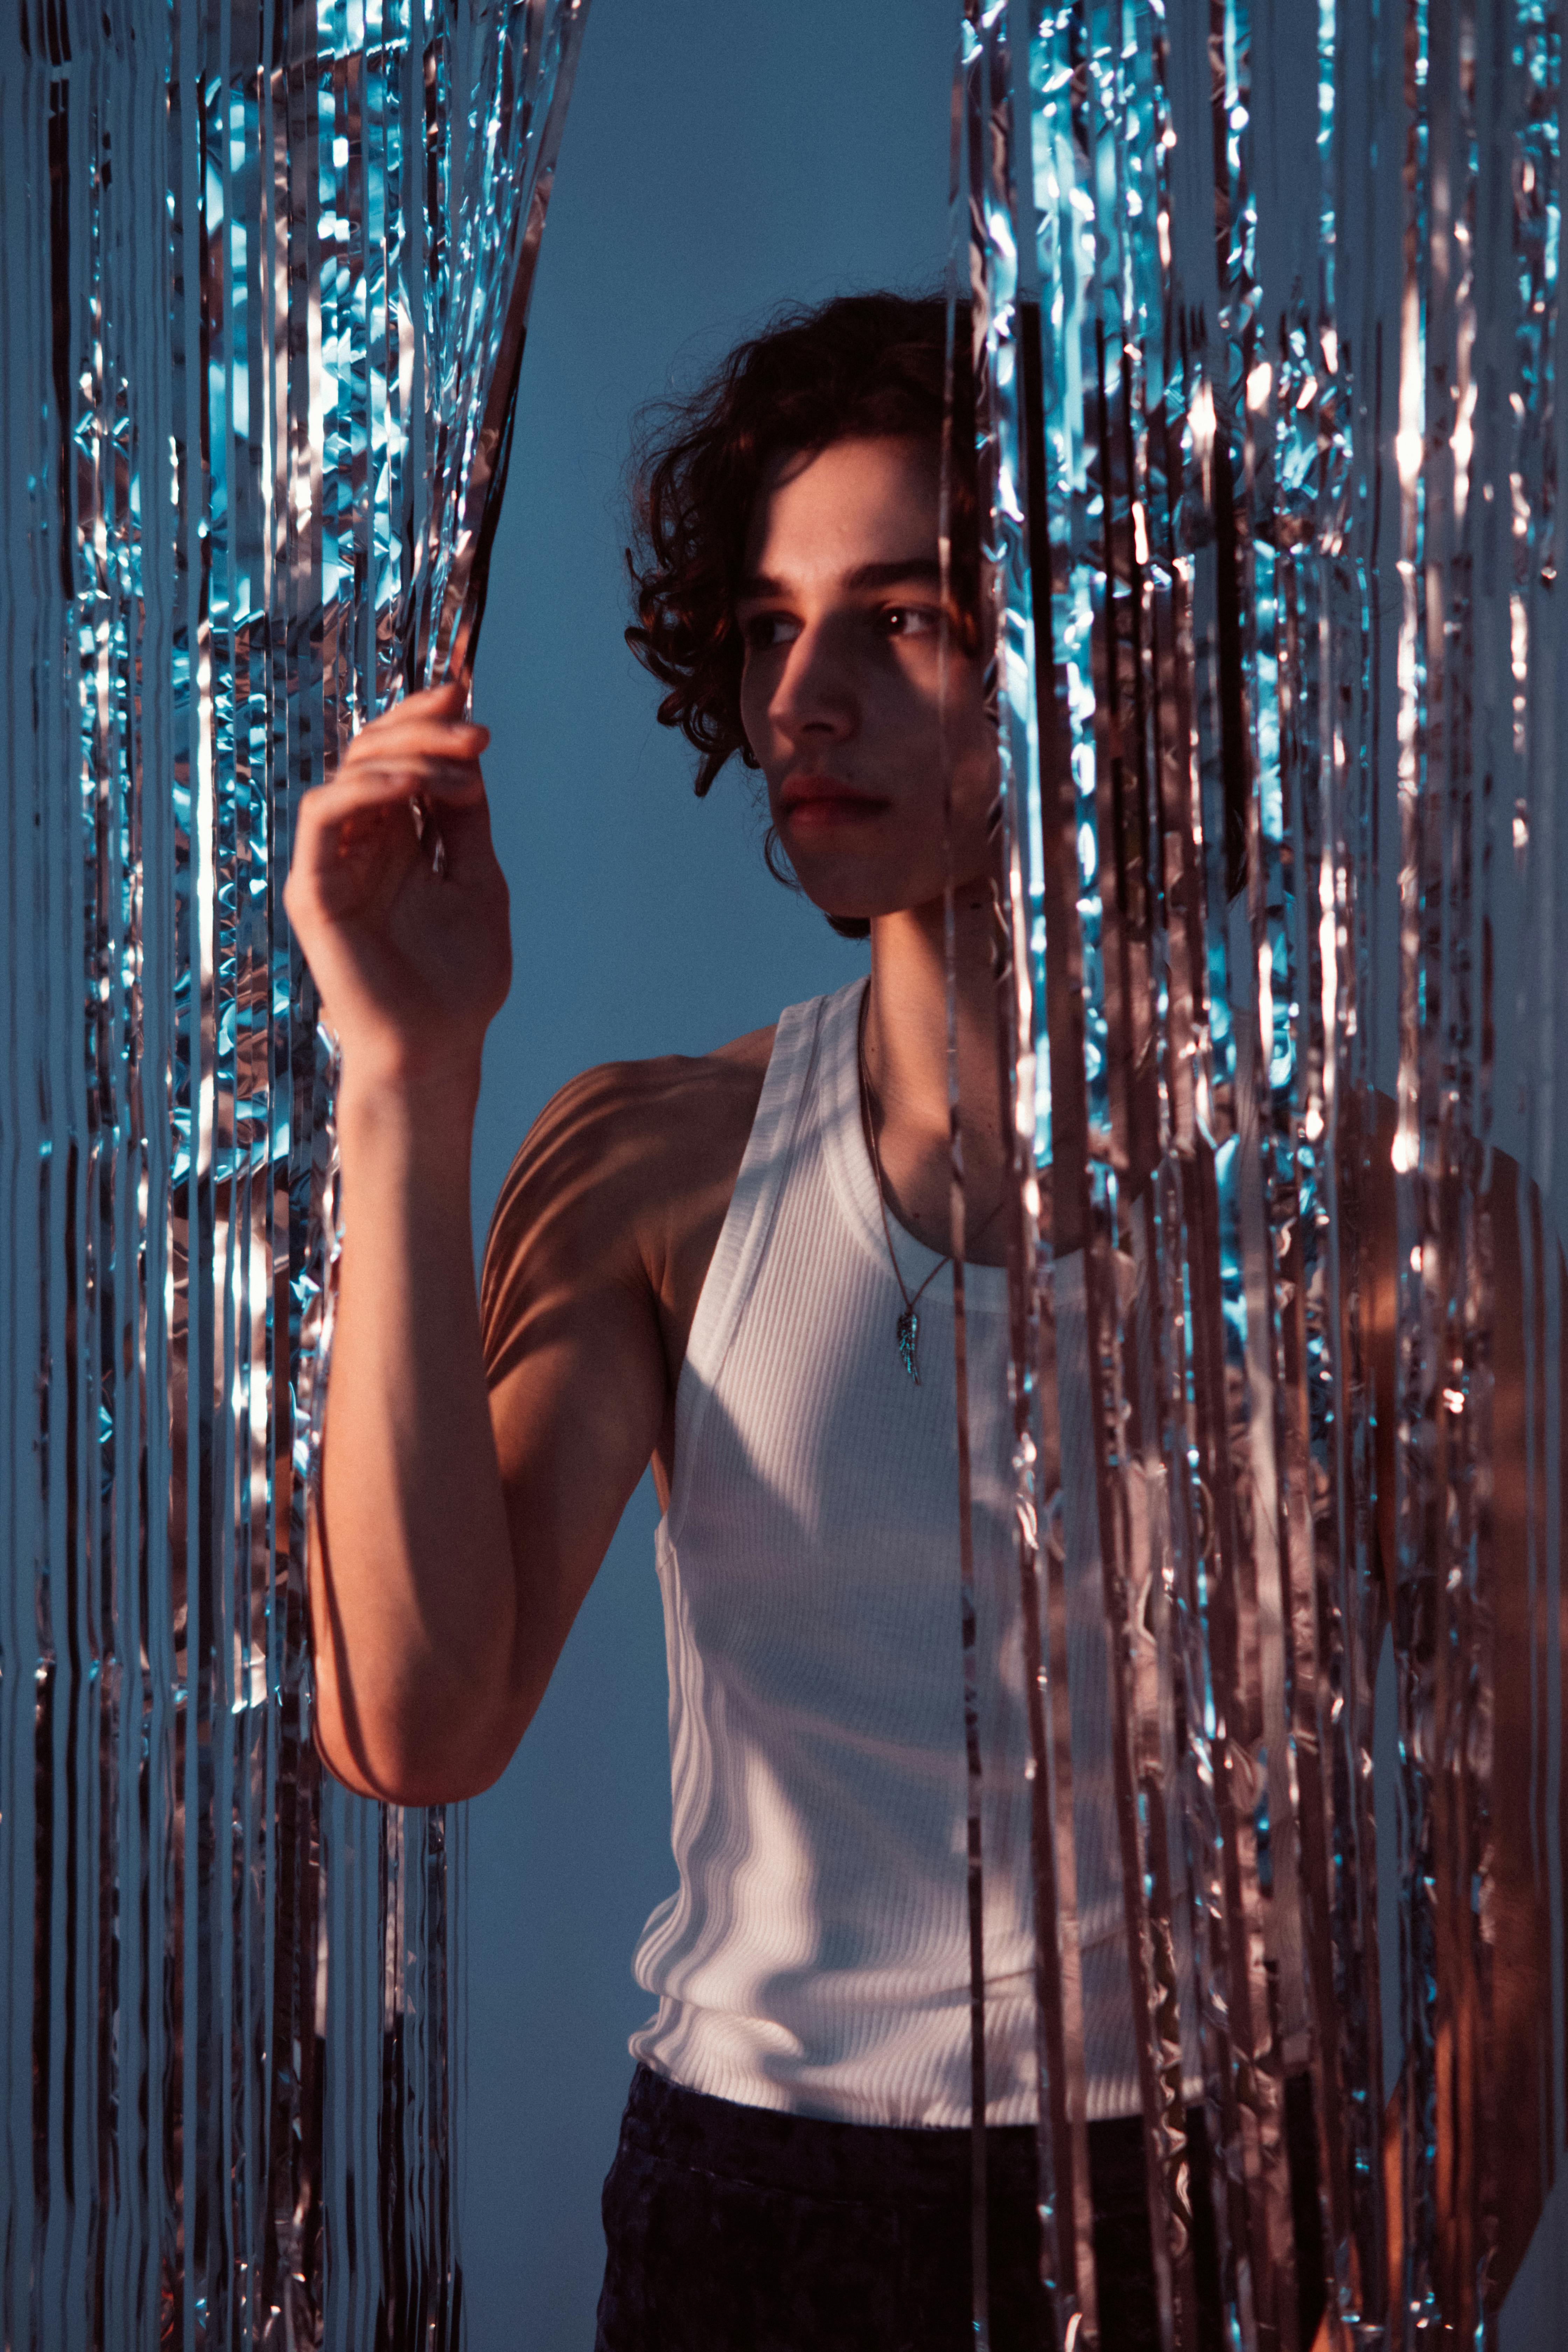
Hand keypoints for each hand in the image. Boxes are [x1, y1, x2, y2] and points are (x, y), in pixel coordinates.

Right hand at [283, 683, 511, 1098]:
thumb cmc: (459, 980)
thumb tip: (467, 754)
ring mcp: (331, 866)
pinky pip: (322, 817)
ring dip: (402, 755)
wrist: (439, 1048)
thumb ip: (464, 821)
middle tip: (473, 726)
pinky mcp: (313, 889)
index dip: (425, 721)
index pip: (397, 759)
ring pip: (347, 775)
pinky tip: (408, 788)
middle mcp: (358, 845)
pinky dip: (363, 791)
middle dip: (421, 728)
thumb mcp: (478, 881)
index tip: (469, 700)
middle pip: (370, 754)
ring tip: (456, 765)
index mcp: (395, 841)